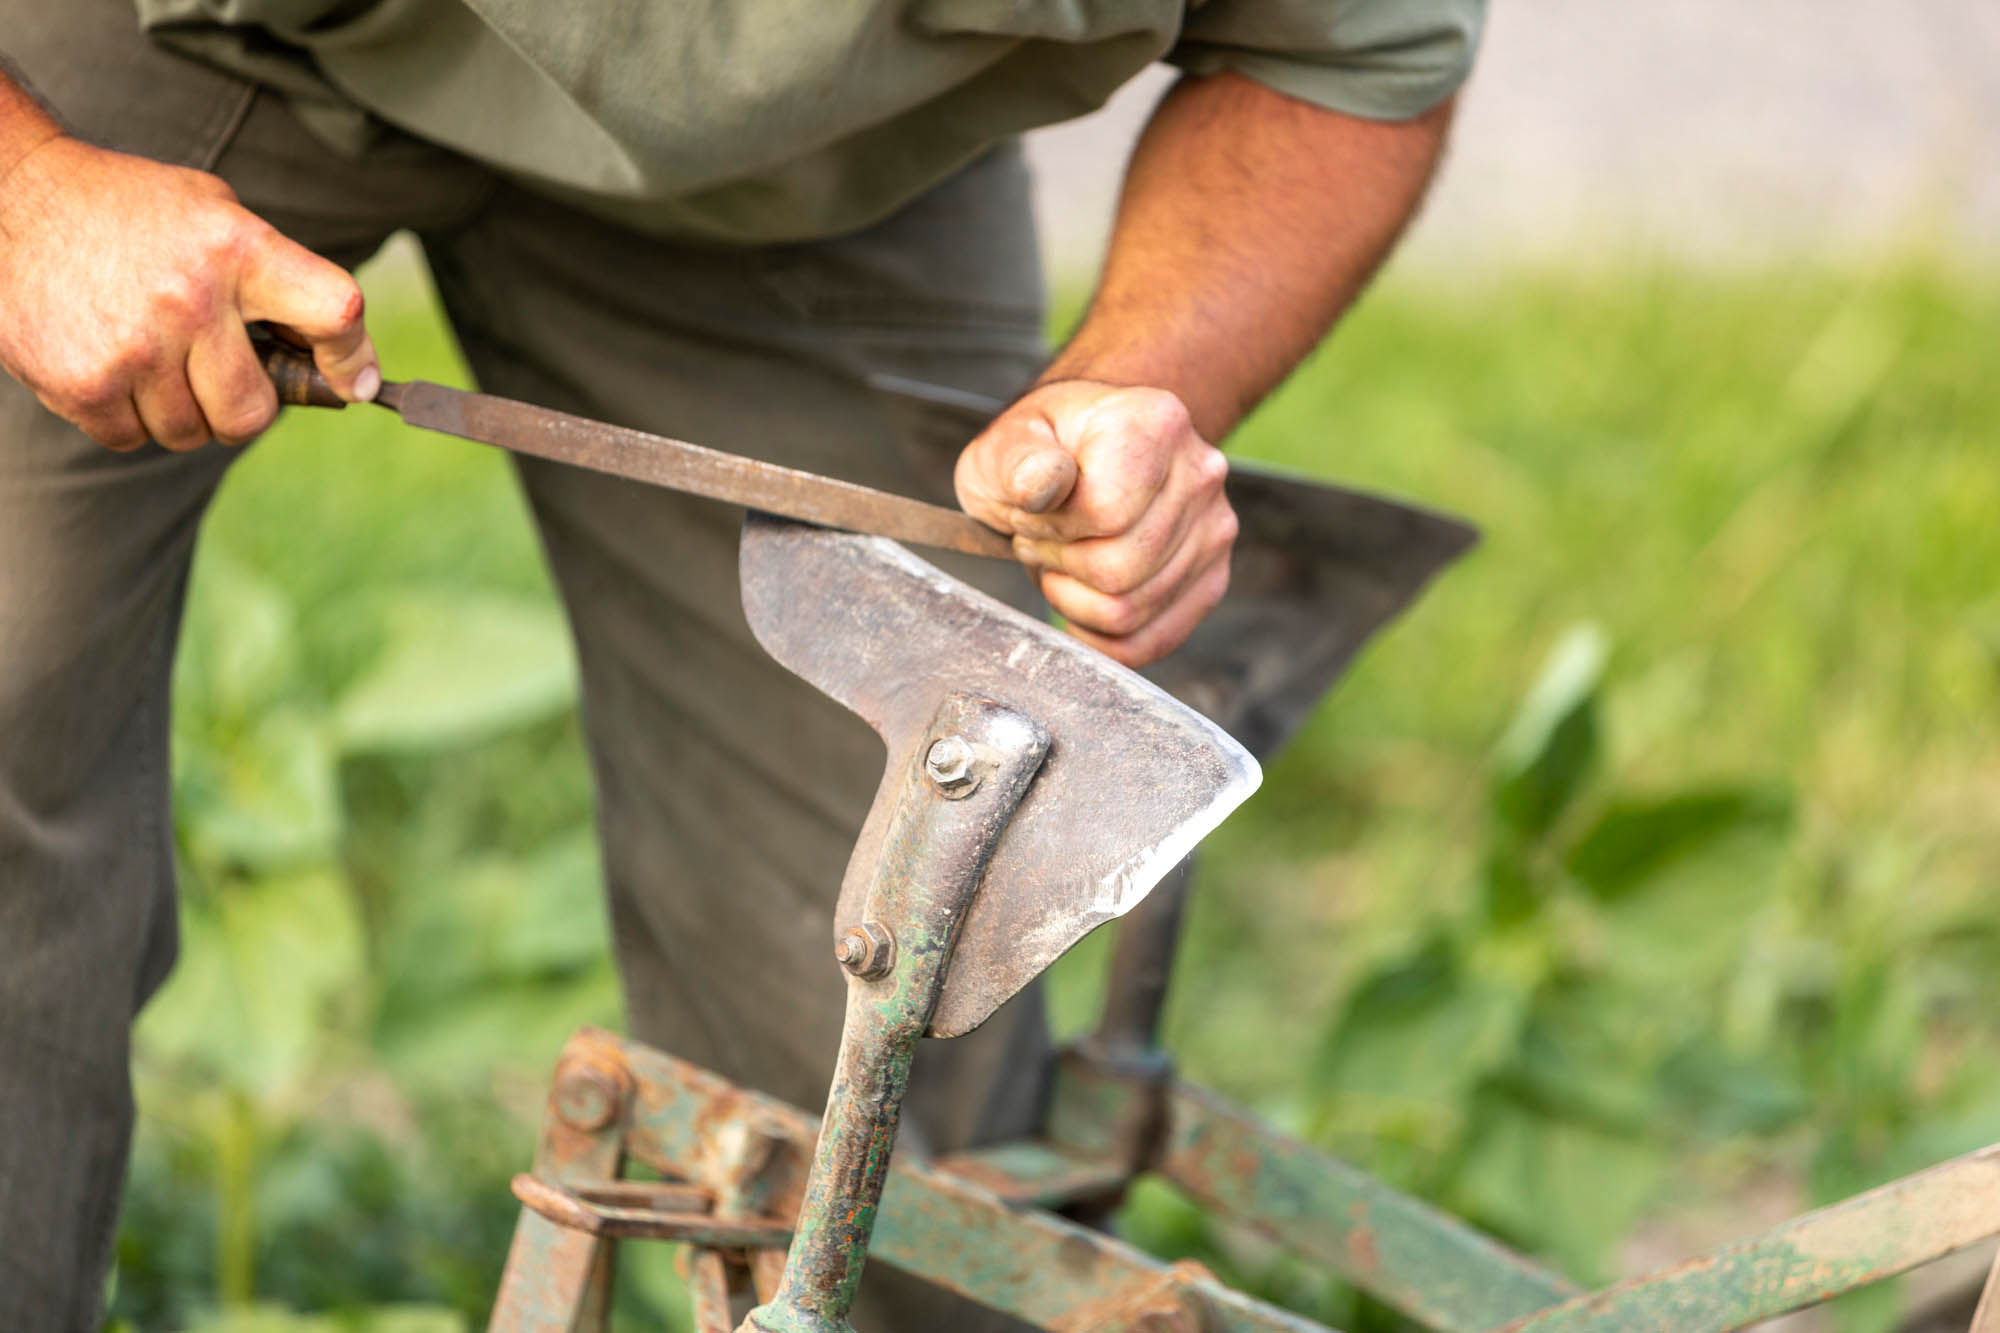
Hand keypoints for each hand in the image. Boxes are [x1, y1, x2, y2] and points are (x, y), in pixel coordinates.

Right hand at [0, 135, 376, 450]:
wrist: (9, 197)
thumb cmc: (129, 212)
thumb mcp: (213, 212)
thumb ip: (275, 279)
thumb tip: (344, 365)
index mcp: (238, 249)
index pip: (334, 311)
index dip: (352, 357)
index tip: (354, 381)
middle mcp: (191, 299)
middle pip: (254, 413)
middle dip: (241, 404)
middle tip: (215, 372)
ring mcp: (134, 347)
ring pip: (191, 433)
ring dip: (179, 410)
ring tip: (149, 354)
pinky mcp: (81, 382)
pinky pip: (132, 438)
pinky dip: (126, 416)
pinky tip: (108, 362)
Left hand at [955, 379, 1235, 667]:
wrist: (1084, 455)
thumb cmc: (1043, 452)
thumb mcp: (1007, 443)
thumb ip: (1017, 461)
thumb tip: (1041, 487)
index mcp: (1155, 423)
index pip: (1106, 514)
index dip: (1053, 529)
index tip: (1032, 513)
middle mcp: (1201, 474)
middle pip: (1120, 570)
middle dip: (1062, 566)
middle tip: (1042, 542)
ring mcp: (1215, 529)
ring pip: (1131, 611)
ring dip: (1076, 600)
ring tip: (1064, 560)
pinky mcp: (1211, 578)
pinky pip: (1151, 642)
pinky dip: (1101, 637)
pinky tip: (1081, 602)